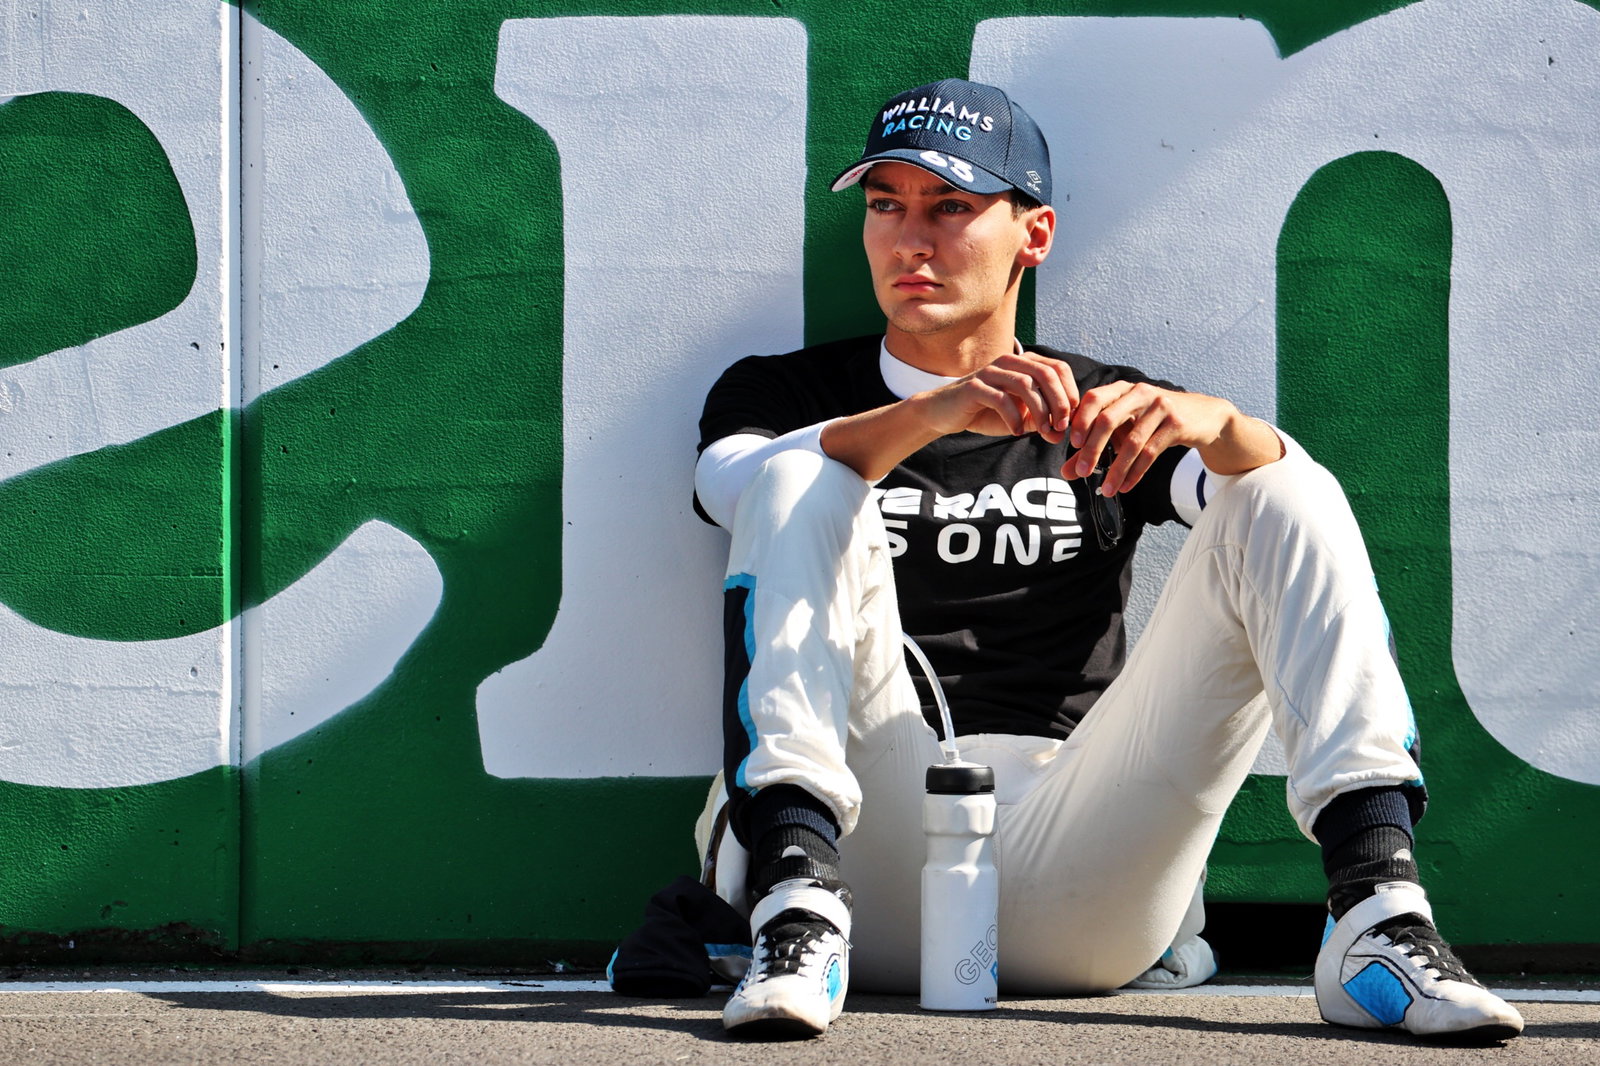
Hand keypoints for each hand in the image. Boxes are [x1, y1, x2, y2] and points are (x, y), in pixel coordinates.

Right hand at [915, 350, 1078, 441]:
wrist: (944, 413)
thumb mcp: (1018, 417)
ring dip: (1040, 410)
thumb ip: (1040, 422)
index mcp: (1023, 363)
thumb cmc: (983, 412)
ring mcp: (991, 372)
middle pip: (1045, 373)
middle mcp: (1008, 361)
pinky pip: (1001, 399)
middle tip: (1062, 426)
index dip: (1070, 392)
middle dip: (1059, 401)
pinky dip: (1013, 417)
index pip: (1057, 369)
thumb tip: (1062, 434)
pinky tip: (1015, 432)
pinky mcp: (975, 387)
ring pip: (1026, 384)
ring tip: (1042, 431)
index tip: (1072, 417)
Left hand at [1064, 383, 1274, 494]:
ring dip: (1117, 469)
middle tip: (1081, 472)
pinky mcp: (1177, 424)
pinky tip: (1126, 486)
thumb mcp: (1125, 429)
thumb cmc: (1155, 421)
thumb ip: (1094, 447)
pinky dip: (1136, 471)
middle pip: (1108, 420)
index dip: (1080, 420)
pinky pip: (1151, 452)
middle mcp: (1140, 393)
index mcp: (1122, 389)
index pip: (1094, 398)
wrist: (1203, 416)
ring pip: (1132, 441)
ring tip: (1107, 489)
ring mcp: (1160, 406)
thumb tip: (1066, 472)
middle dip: (1093, 448)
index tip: (1071, 445)